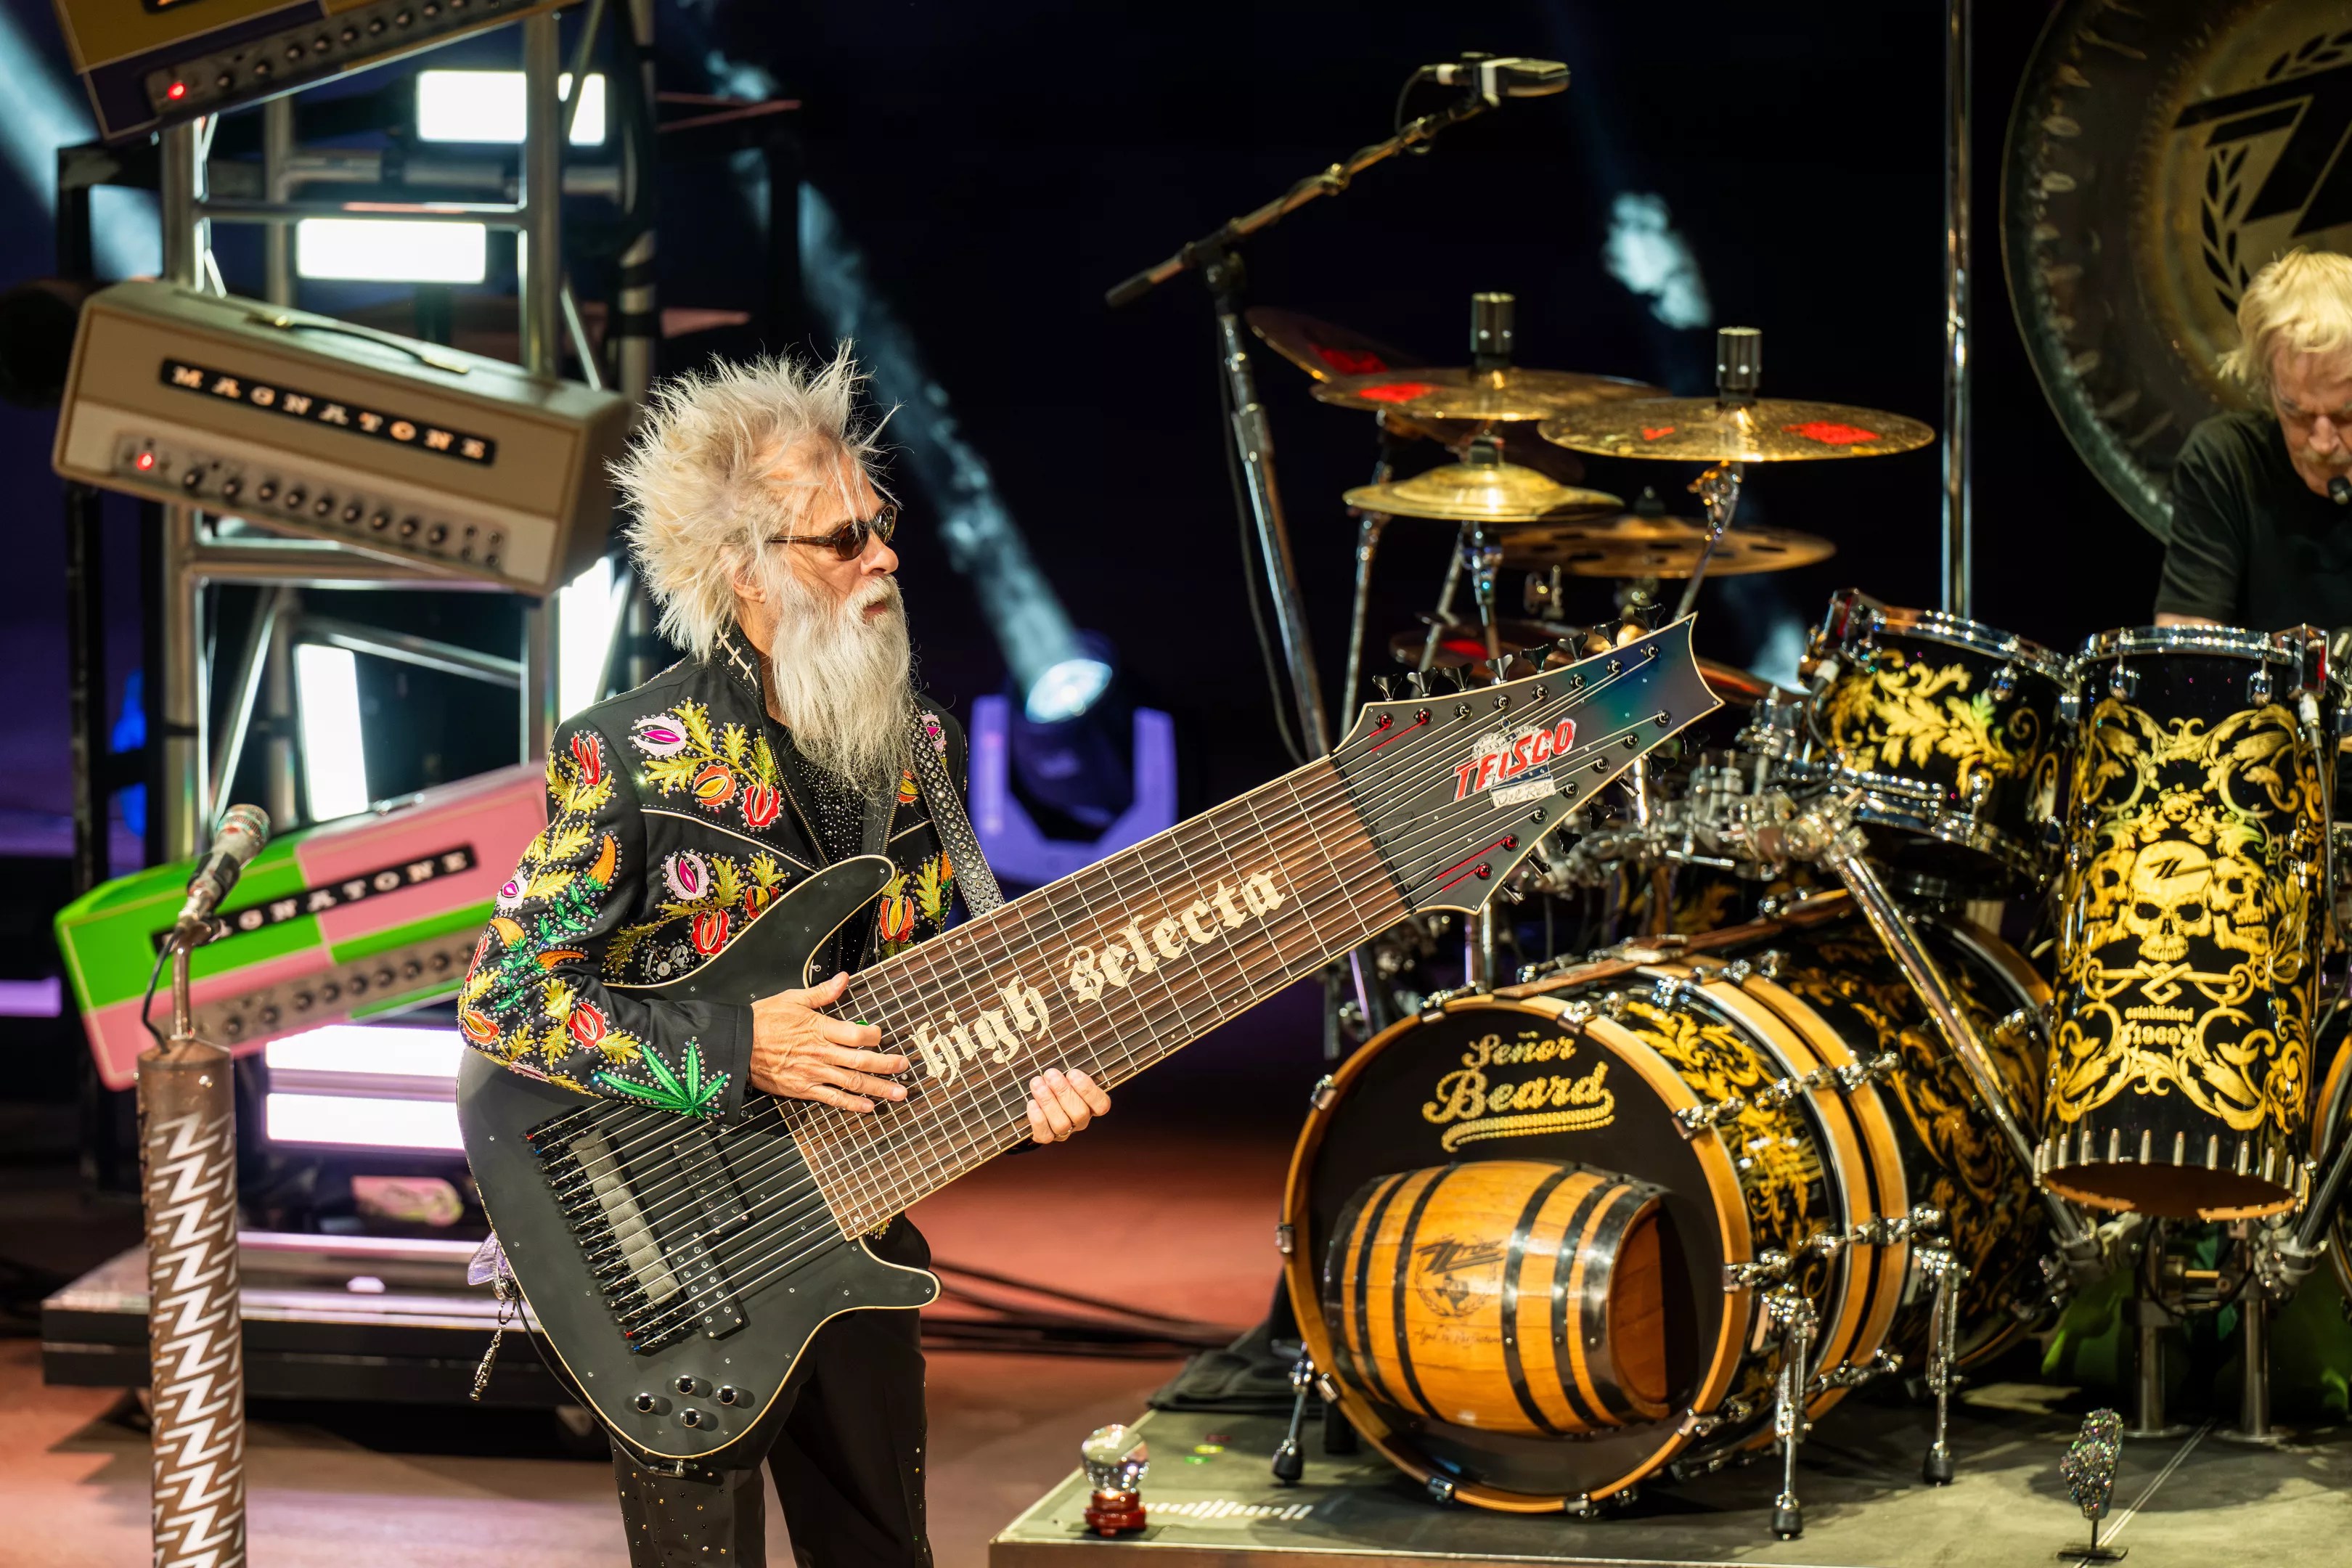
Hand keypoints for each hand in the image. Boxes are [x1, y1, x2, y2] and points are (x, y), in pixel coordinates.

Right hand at [749, 971, 910, 1112]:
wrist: (736, 1045)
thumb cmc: (762, 1020)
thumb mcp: (792, 999)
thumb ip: (822, 993)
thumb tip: (844, 979)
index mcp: (820, 1028)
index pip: (857, 1034)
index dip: (875, 1036)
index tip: (882, 1035)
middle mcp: (821, 1052)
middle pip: (861, 1061)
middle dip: (887, 1066)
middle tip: (905, 1068)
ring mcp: (813, 1073)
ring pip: (852, 1083)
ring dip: (878, 1089)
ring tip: (898, 1094)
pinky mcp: (803, 1088)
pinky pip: (832, 1099)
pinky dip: (852, 1105)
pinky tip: (868, 1107)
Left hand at [1025, 1067, 1109, 1143]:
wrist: (1038, 1101)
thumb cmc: (1057, 1080)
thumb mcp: (1067, 1071)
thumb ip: (1071, 1062)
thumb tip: (1063, 1044)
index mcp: (1092, 1105)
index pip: (1101, 1105)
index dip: (1089, 1091)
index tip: (1073, 1073)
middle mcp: (1081, 1120)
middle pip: (1080, 1113)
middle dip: (1063, 1092)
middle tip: (1050, 1074)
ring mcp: (1064, 1131)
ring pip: (1062, 1124)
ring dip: (1048, 1102)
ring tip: (1037, 1083)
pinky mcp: (1047, 1136)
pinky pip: (1045, 1135)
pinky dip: (1038, 1119)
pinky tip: (1032, 1103)